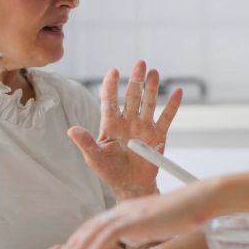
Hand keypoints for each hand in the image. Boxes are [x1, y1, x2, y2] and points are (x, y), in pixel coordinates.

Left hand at [41, 180, 219, 248]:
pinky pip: (103, 239)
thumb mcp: (154, 224)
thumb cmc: (183, 213)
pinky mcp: (132, 220)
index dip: (75, 246)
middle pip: (84, 231)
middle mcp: (119, 210)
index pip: (91, 229)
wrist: (199, 200)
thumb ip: (137, 230)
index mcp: (123, 211)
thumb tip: (129, 242)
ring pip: (88, 235)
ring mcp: (125, 213)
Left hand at [68, 60, 182, 199]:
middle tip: (139, 63)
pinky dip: (172, 106)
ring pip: (148, 103)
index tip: (113, 71)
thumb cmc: (110, 171)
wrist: (131, 186)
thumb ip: (86, 143)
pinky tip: (177, 92)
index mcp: (110, 124)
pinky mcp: (158, 136)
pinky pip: (166, 118)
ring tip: (154, 73)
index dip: (111, 86)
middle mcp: (128, 122)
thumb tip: (71, 130)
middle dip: (135, 80)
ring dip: (151, 88)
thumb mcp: (95, 158)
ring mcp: (144, 127)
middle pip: (132, 96)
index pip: (109, 101)